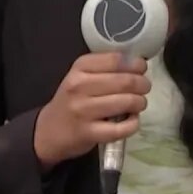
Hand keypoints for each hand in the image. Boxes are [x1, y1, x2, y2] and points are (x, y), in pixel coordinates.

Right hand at [32, 52, 150, 169]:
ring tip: (138, 104)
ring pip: (127, 102)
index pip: (116, 60)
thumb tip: (139, 63)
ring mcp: (83, 111)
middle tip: (144, 88)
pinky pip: (122, 128)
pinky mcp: (89, 133)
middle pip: (126, 81)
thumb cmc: (72, 100)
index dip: (136, 64)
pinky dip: (133, 124)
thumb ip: (105, 67)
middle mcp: (79, 87)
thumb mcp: (81, 76)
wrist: (48, 131)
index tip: (141, 69)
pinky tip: (131, 121)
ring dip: (140, 103)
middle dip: (143, 84)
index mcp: (80, 68)